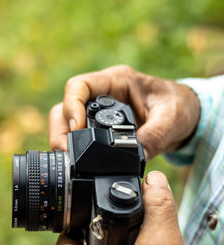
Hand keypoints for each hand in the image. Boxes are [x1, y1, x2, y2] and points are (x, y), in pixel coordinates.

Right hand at [49, 65, 199, 159]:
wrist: (184, 116)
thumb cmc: (178, 107)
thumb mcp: (172, 119)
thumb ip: (155, 136)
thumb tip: (136, 157)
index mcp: (117, 81)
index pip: (80, 85)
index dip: (71, 105)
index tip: (75, 128)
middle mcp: (101, 94)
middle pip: (65, 108)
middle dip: (61, 131)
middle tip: (66, 153)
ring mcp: (97, 112)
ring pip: (65, 123)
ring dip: (63, 141)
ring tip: (69, 162)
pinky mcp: (97, 129)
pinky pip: (76, 138)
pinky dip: (73, 150)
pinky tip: (77, 163)